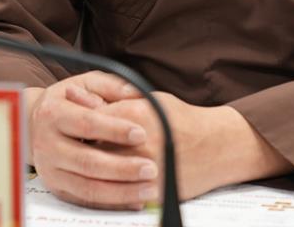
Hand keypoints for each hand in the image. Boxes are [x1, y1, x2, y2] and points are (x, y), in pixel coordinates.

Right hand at [26, 72, 157, 210]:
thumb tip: (136, 92)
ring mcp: (50, 170)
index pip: (86, 124)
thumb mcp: (85, 83)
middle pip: (87, 161)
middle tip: (151, 168)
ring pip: (87, 187)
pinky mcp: (56, 188)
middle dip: (122, 167)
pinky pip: (85, 201)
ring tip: (149, 189)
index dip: (114, 130)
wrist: (34, 123)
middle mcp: (47, 145)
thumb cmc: (68, 100)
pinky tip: (134, 201)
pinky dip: (111, 203)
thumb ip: (110, 85)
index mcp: (53, 114)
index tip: (141, 134)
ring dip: (120, 191)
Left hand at [96, 93, 289, 201]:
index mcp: (138, 115)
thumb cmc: (182, 119)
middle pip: (95, 148)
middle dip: (83, 147)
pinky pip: (121, 194)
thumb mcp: (150, 99)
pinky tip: (105, 182)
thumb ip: (115, 99)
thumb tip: (79, 98)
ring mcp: (148, 168)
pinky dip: (110, 189)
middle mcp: (141, 142)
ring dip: (95, 170)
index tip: (74, 125)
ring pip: (105, 174)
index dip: (82, 123)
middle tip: (77, 146)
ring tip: (90, 163)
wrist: (218, 146)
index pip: (94, 120)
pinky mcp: (153, 190)